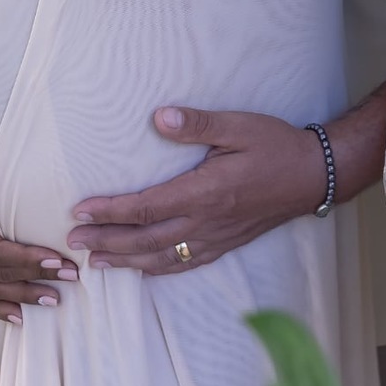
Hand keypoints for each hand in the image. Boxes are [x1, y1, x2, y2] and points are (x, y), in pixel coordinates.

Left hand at [66, 107, 327, 272]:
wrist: (313, 176)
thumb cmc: (276, 146)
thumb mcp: (238, 126)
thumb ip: (198, 124)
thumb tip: (159, 117)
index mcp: (205, 192)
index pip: (146, 207)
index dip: (110, 211)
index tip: (80, 210)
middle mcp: (206, 222)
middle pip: (145, 239)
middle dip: (107, 240)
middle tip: (73, 240)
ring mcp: (215, 237)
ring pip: (161, 258)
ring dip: (125, 260)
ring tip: (95, 261)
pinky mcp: (225, 244)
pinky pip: (184, 264)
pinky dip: (157, 269)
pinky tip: (142, 269)